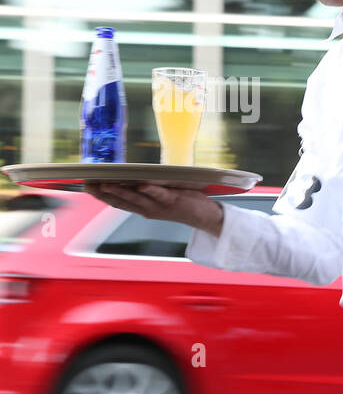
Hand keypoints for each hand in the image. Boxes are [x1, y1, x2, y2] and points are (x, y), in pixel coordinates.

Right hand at [83, 182, 222, 236]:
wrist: (207, 217)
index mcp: (143, 208)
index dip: (100, 195)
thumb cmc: (183, 203)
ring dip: (121, 192)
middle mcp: (148, 209)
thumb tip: (131, 177)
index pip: (117, 202)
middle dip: (103, 193)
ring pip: (137, 199)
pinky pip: (161, 195)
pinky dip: (151, 190)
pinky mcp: (174, 201)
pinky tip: (142, 185)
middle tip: (88, 185)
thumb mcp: (160, 197)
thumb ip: (146, 190)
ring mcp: (160, 206)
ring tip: (106, 185)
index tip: (85, 186)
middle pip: (122, 201)